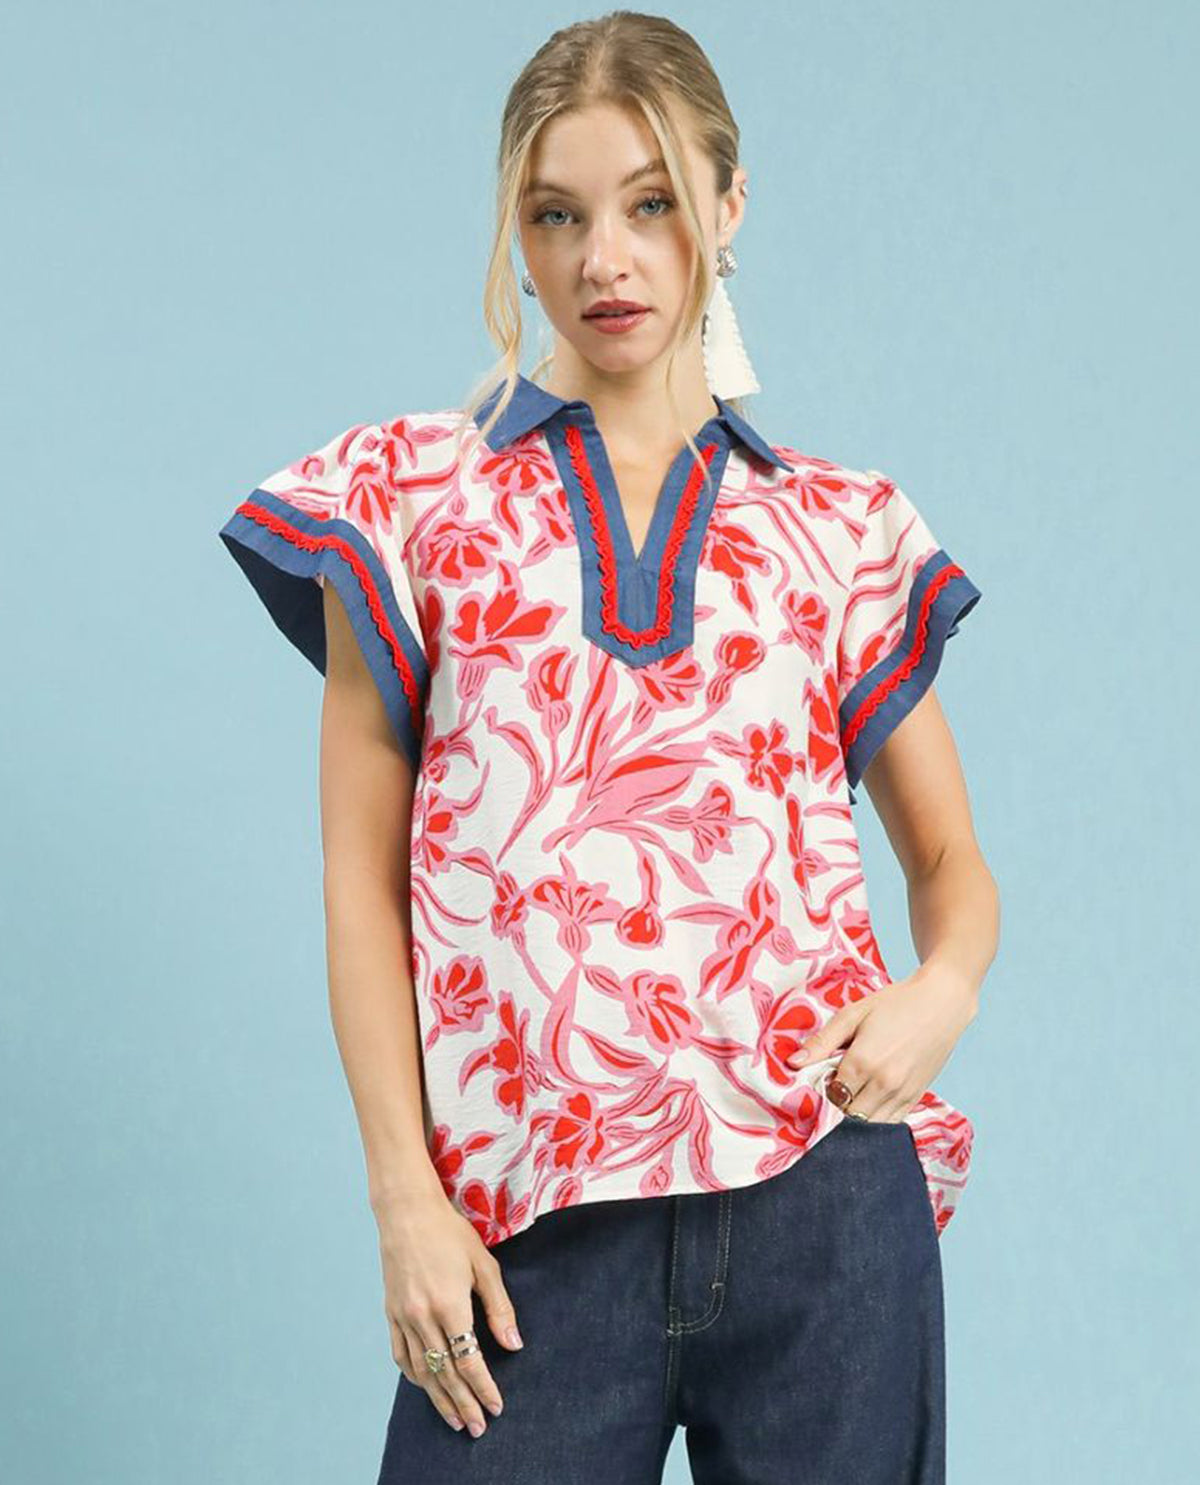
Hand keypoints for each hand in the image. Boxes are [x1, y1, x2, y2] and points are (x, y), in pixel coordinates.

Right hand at [374, 1185, 523, 1436]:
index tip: (497, 1406)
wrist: (406, 1211)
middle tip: (478, 1427)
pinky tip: (426, 1386)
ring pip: (421, 1371)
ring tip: (455, 1419)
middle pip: (445, 1374)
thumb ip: (499, 1307)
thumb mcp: (483, 1264)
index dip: (484, 1388)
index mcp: (449, 1305)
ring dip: (439, 1399)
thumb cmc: (449, 1232)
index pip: (469, 1361)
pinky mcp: (390, 1312)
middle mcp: (422, 1317)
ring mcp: (403, 1317)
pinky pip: (400, 1355)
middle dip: (464, 1404)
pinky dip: (414, 1376)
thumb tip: (513, 1345)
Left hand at [785, 964, 976, 1121]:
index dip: (818, 1092)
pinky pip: (890, 1124)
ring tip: (848, 1097)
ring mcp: (901, 1094)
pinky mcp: (915, 1098)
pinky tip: (867, 1104)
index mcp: (863, 1061)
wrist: (941, 1004)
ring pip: (868, 1125)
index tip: (815, 1082)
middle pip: (846, 1115)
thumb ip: (822, 1042)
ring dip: (854, 1118)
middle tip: (830, 1091)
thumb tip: (793, 1064)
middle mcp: (883, 1084)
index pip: (829, 1095)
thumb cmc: (895, 1003)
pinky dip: (875, 1121)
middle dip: (834, 1108)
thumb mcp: (853, 1014)